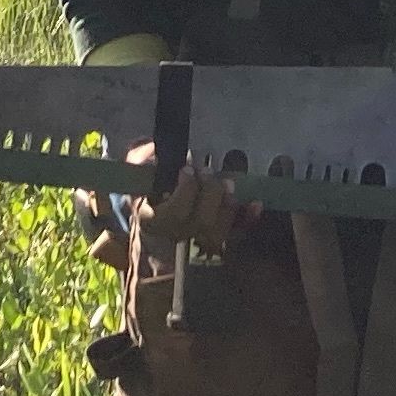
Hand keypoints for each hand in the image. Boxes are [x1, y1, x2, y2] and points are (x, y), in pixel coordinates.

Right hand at [125, 140, 250, 251]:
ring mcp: (198, 242)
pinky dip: (247, 220)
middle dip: (210, 192)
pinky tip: (255, 204)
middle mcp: (177, 236)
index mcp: (153, 221)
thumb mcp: (139, 172)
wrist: (156, 219)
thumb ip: (143, 160)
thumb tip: (155, 153)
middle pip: (202, 222)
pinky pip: (236, 236)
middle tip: (207, 172)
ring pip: (220, 232)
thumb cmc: (150, 190)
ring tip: (227, 184)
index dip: (187, 190)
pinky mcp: (218, 240)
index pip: (175, 213)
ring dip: (228, 205)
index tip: (188, 169)